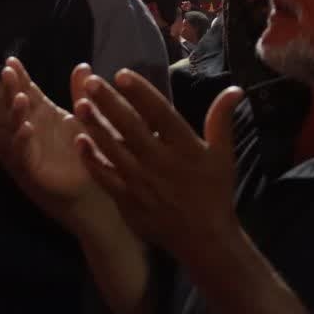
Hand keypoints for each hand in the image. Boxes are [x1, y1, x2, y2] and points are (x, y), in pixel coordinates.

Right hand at [2, 58, 115, 231]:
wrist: (95, 188)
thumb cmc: (88, 151)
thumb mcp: (87, 118)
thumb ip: (81, 93)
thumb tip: (82, 66)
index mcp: (44, 113)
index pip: (28, 91)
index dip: (20, 76)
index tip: (12, 60)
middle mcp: (34, 128)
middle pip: (18, 104)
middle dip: (11, 88)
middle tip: (6, 71)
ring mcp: (31, 147)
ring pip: (17, 127)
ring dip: (16, 112)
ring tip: (19, 97)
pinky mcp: (34, 168)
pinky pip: (25, 153)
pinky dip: (23, 140)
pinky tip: (25, 128)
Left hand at [73, 71, 244, 269]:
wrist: (203, 239)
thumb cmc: (213, 193)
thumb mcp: (223, 155)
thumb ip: (221, 120)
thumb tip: (234, 88)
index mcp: (184, 148)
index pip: (160, 114)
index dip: (140, 93)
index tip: (122, 74)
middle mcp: (160, 162)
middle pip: (130, 128)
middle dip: (109, 103)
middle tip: (90, 82)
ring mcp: (141, 182)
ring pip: (112, 149)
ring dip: (95, 126)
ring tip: (79, 104)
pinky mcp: (127, 199)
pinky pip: (105, 176)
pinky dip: (91, 159)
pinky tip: (79, 141)